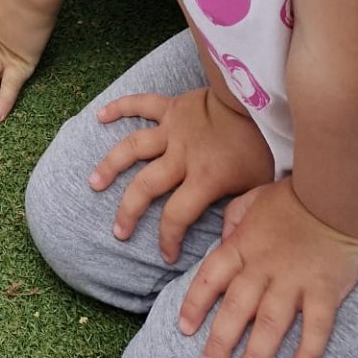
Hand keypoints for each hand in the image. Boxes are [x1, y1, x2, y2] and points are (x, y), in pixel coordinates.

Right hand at [90, 86, 274, 261]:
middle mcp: (182, 156)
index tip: (165, 256)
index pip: (177, 215)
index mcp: (205, 178)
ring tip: (94, 182)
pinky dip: (119, 107)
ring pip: (133, 149)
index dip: (168, 239)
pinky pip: (141, 104)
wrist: (260, 100)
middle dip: (129, 211)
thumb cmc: (263, 146)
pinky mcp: (172, 107)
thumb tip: (228, 238)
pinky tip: (100, 116)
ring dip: (111, 165)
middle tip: (118, 231)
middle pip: (145, 186)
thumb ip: (240, 212)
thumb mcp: (258, 187)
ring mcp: (172, 130)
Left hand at [177, 178, 357, 357]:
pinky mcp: (325, 291)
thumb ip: (232, 220)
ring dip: (256, 356)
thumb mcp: (250, 199)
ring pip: (270, 324)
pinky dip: (308, 351)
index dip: (196, 304)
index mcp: (241, 246)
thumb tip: (221, 240)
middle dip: (220, 342)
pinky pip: (317, 327)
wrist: (334, 196)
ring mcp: (294, 281)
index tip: (184, 329)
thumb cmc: (290, 198)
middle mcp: (263, 267)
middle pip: (236, 309)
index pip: (210, 278)